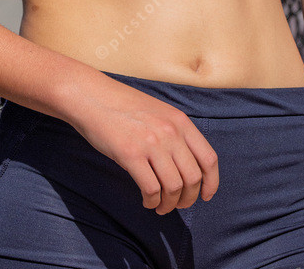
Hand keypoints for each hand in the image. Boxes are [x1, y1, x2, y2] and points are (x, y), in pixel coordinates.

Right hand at [69, 77, 218, 213]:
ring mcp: (151, 143)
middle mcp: (170, 132)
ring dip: (169, 204)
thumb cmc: (123, 106)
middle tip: (177, 205)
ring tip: (160, 206)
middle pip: (193, 178)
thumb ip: (175, 133)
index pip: (209, 159)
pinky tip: (146, 201)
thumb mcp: (159, 112)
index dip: (211, 183)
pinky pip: (151, 189)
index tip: (205, 196)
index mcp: (180, 121)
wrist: (93, 96)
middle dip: (188, 199)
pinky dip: (152, 202)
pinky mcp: (130, 154)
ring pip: (174, 188)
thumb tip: (188, 165)